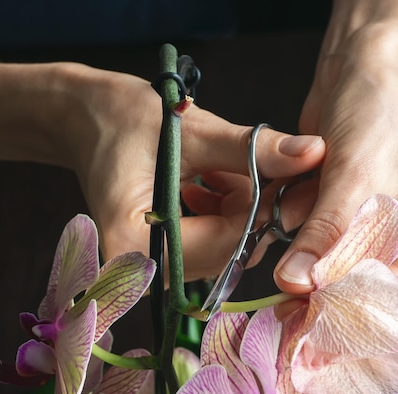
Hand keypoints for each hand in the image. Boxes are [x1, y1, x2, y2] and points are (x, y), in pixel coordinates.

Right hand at [67, 67, 324, 280]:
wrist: (84, 123)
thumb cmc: (122, 119)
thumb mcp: (192, 131)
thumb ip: (252, 150)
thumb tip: (313, 153)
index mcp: (136, 242)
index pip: (225, 243)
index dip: (261, 210)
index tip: (281, 173)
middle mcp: (143, 269)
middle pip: (227, 252)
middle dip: (249, 209)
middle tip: (246, 163)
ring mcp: (152, 269)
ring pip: (224, 249)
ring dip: (236, 208)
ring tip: (218, 168)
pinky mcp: (160, 260)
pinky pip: (210, 246)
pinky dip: (221, 214)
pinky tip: (209, 182)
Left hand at [273, 21, 397, 364]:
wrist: (354, 80)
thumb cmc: (377, 111)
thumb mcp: (358, 168)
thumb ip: (329, 228)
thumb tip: (300, 282)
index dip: (367, 310)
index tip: (320, 326)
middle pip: (397, 314)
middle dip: (352, 334)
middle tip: (310, 356)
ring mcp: (387, 253)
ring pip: (362, 308)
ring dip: (325, 323)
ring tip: (289, 340)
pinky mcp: (352, 249)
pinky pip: (335, 286)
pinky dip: (310, 297)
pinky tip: (285, 309)